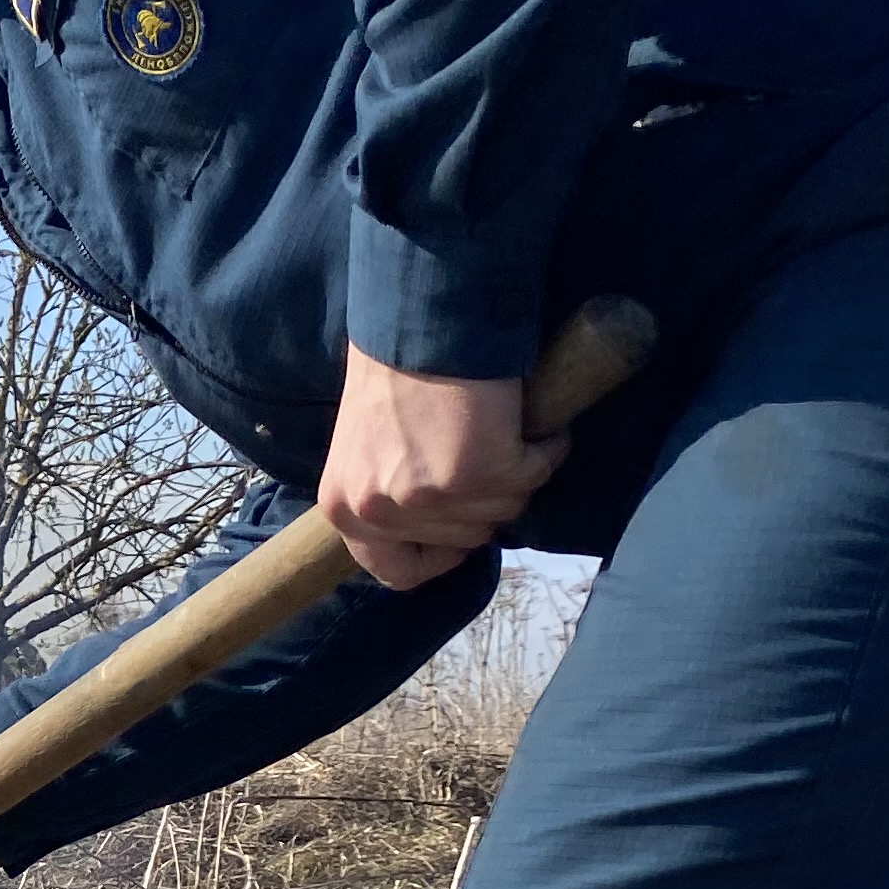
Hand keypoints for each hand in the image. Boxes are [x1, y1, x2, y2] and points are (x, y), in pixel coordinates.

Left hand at [318, 345, 554, 587]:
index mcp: (344, 507)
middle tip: (486, 451)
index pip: (396, 572)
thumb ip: (390, 490)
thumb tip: (440, 521)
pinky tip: (530, 421)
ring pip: (504, 509)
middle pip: (464, 539)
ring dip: (517, 471)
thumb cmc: (395, 368)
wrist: (420, 316)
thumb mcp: (367, 446)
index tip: (462, 528)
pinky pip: (535, 474)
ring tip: (502, 428)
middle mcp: (379, 510)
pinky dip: (544, 448)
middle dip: (487, 500)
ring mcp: (429, 496)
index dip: (438, 555)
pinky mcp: (479, 472)